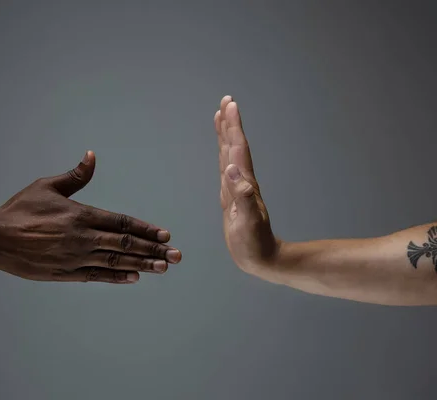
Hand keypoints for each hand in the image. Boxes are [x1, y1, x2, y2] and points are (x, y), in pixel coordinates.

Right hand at [0, 151, 180, 283]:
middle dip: (153, 250)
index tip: (165, 234)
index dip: (145, 229)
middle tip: (176, 256)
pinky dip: (117, 277)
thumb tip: (92, 156)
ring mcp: (75, 258)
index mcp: (80, 215)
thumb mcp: (47, 186)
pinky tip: (134, 277)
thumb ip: (75, 175)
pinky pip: (97, 276)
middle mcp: (82, 238)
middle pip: (125, 245)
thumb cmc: (20, 209)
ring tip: (163, 267)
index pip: (122, 223)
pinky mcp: (66, 273)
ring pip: (116, 262)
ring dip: (142, 265)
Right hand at [214, 96, 280, 275]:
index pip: (237, 149)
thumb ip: (242, 194)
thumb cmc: (254, 243)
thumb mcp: (249, 221)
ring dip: (226, 136)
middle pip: (234, 147)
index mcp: (243, 183)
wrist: (261, 259)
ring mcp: (236, 188)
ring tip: (221, 118)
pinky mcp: (232, 197)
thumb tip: (230, 168)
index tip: (229, 105)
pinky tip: (222, 155)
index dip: (232, 127)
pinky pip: (226, 170)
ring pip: (229, 156)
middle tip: (226, 102)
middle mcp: (241, 181)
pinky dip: (223, 157)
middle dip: (229, 124)